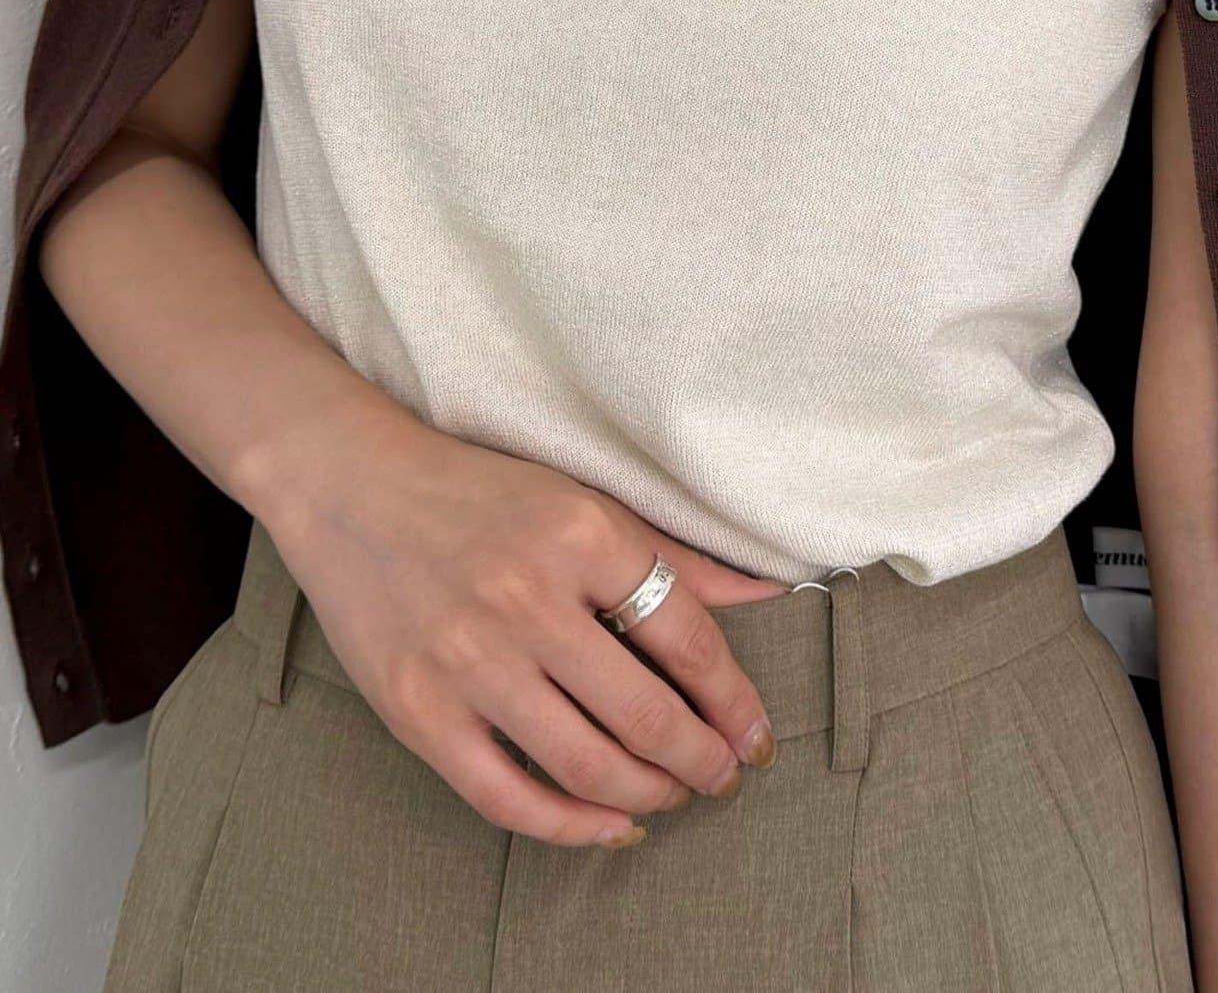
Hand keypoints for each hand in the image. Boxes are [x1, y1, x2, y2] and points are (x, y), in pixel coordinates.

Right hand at [259, 398, 788, 848]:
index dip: (734, 702)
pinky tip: (607, 823)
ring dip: (648, 794)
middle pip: (647, 713)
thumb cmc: (481, 492)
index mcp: (582, 536)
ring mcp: (469, 659)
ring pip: (586, 763)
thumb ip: (678, 556)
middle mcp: (528, 598)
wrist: (352, 486)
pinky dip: (569, 824)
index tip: (756, 734)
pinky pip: (507, 795)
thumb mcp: (586, 502)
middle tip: (724, 776)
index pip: (688, 640)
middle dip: (703, 761)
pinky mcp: (418, 709)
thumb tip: (771, 592)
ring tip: (672, 795)